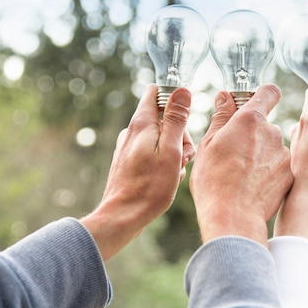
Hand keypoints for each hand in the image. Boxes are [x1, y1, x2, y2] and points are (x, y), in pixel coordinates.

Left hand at [82, 84, 194, 260]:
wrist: (122, 217)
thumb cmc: (150, 186)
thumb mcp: (171, 150)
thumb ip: (176, 119)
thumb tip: (182, 91)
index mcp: (142, 123)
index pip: (156, 92)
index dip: (174, 99)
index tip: (185, 117)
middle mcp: (132, 131)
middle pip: (163, 118)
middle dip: (179, 133)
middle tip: (183, 156)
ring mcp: (129, 146)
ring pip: (161, 137)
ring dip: (174, 151)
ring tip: (175, 171)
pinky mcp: (129, 160)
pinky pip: (153, 152)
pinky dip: (164, 161)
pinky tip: (167, 178)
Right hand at [190, 84, 292, 245]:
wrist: (233, 217)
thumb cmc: (214, 180)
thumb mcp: (209, 144)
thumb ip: (221, 116)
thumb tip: (225, 96)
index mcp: (250, 119)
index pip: (269, 92)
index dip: (263, 95)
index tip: (253, 103)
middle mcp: (271, 131)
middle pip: (266, 124)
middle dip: (253, 133)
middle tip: (234, 153)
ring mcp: (283, 152)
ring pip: (272, 146)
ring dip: (261, 154)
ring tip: (242, 174)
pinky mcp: (290, 173)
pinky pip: (279, 165)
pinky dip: (269, 171)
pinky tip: (254, 185)